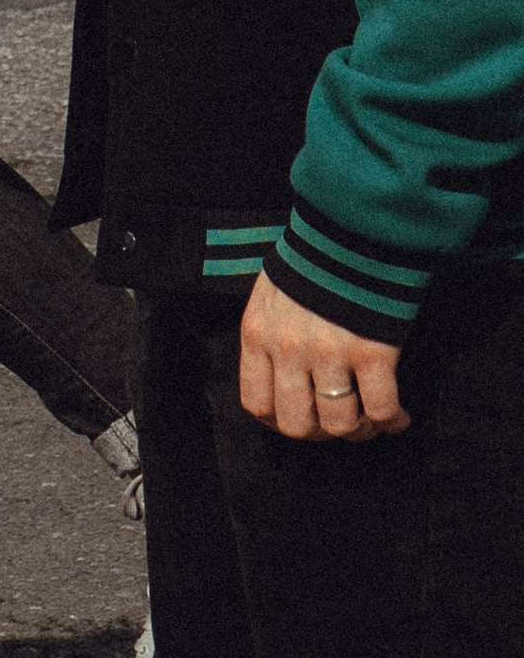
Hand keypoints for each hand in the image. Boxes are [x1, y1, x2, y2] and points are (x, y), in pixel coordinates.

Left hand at [237, 270, 405, 440]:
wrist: (352, 225)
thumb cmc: (312, 259)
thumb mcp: (270, 294)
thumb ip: (270, 335)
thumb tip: (280, 376)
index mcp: (258, 334)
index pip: (257, 403)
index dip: (281, 422)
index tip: (303, 419)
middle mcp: (289, 349)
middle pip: (297, 424)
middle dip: (321, 432)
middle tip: (339, 423)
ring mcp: (330, 353)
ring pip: (340, 424)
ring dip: (359, 430)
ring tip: (371, 421)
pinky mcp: (372, 352)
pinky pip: (381, 410)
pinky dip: (392, 422)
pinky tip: (399, 417)